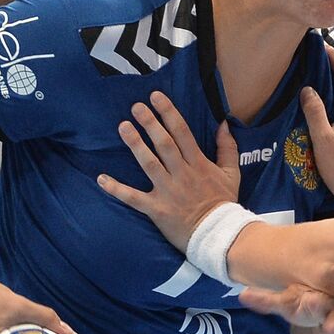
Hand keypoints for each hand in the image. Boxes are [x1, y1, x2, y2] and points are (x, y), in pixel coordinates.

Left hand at [98, 91, 240, 249]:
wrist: (219, 235)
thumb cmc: (224, 203)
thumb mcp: (232, 173)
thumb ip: (227, 148)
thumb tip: (223, 124)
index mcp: (199, 164)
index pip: (183, 133)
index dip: (169, 113)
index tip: (156, 97)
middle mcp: (182, 174)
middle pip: (164, 144)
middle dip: (150, 123)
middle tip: (136, 107)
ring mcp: (168, 191)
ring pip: (149, 164)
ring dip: (135, 145)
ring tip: (123, 127)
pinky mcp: (156, 209)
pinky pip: (133, 198)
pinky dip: (117, 189)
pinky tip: (101, 179)